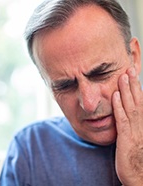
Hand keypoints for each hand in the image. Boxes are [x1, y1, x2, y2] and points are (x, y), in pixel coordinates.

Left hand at [112, 67, 142, 185]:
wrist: (139, 175)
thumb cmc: (137, 156)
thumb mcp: (137, 136)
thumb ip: (133, 122)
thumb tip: (126, 108)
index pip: (141, 101)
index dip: (137, 87)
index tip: (132, 74)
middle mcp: (141, 123)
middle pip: (137, 100)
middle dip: (133, 84)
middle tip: (129, 69)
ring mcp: (134, 130)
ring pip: (130, 106)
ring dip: (126, 91)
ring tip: (123, 77)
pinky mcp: (126, 137)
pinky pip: (122, 119)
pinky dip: (118, 106)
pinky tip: (114, 96)